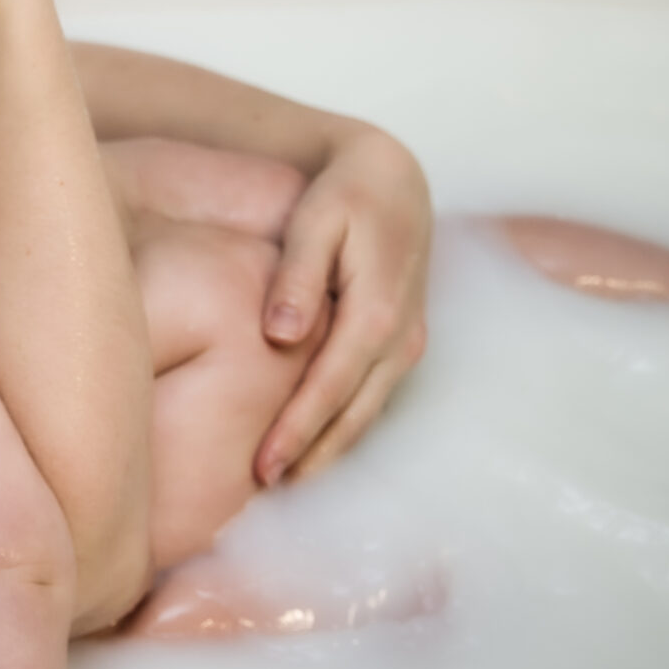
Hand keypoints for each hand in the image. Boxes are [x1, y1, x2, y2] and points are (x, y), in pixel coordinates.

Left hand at [251, 126, 432, 484]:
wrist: (393, 179)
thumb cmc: (345, 194)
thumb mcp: (315, 221)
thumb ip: (296, 278)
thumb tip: (279, 337)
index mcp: (376, 312)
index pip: (329, 388)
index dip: (296, 432)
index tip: (261, 468)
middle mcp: (400, 337)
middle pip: (352, 414)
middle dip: (310, 456)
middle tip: (262, 490)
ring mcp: (406, 343)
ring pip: (366, 413)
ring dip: (329, 449)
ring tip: (285, 481)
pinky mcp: (402, 344)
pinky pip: (371, 397)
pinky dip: (343, 426)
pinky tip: (312, 445)